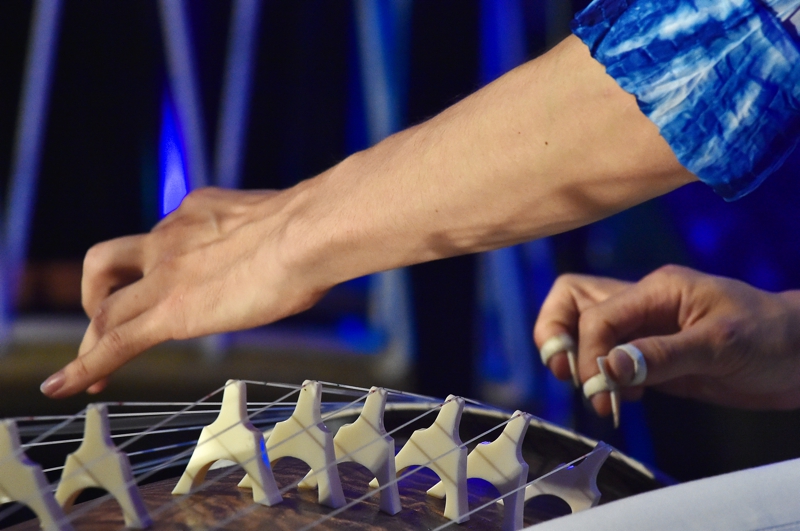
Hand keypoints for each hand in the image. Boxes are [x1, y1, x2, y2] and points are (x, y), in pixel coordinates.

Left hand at [40, 187, 329, 397]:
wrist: (308, 233)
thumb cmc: (315, 230)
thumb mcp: (282, 223)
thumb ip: (269, 238)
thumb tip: (296, 256)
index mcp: (196, 212)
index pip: (156, 243)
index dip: (144, 270)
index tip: (151, 288)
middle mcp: (170, 236)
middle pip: (108, 268)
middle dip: (99, 300)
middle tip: (104, 326)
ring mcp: (165, 273)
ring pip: (105, 309)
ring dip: (93, 338)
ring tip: (89, 372)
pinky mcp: (170, 310)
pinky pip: (114, 343)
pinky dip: (85, 367)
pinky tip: (68, 388)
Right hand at [534, 265, 799, 417]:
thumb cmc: (771, 337)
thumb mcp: (720, 344)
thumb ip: (661, 354)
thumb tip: (607, 368)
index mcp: (656, 289)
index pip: (596, 313)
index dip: (588, 350)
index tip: (601, 388)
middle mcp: (643, 304)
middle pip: (573, 301)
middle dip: (558, 336)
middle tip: (571, 375)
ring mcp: (645, 330)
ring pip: (585, 330)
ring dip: (581, 362)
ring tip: (602, 395)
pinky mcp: (652, 356)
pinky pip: (609, 360)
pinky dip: (605, 380)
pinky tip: (626, 398)